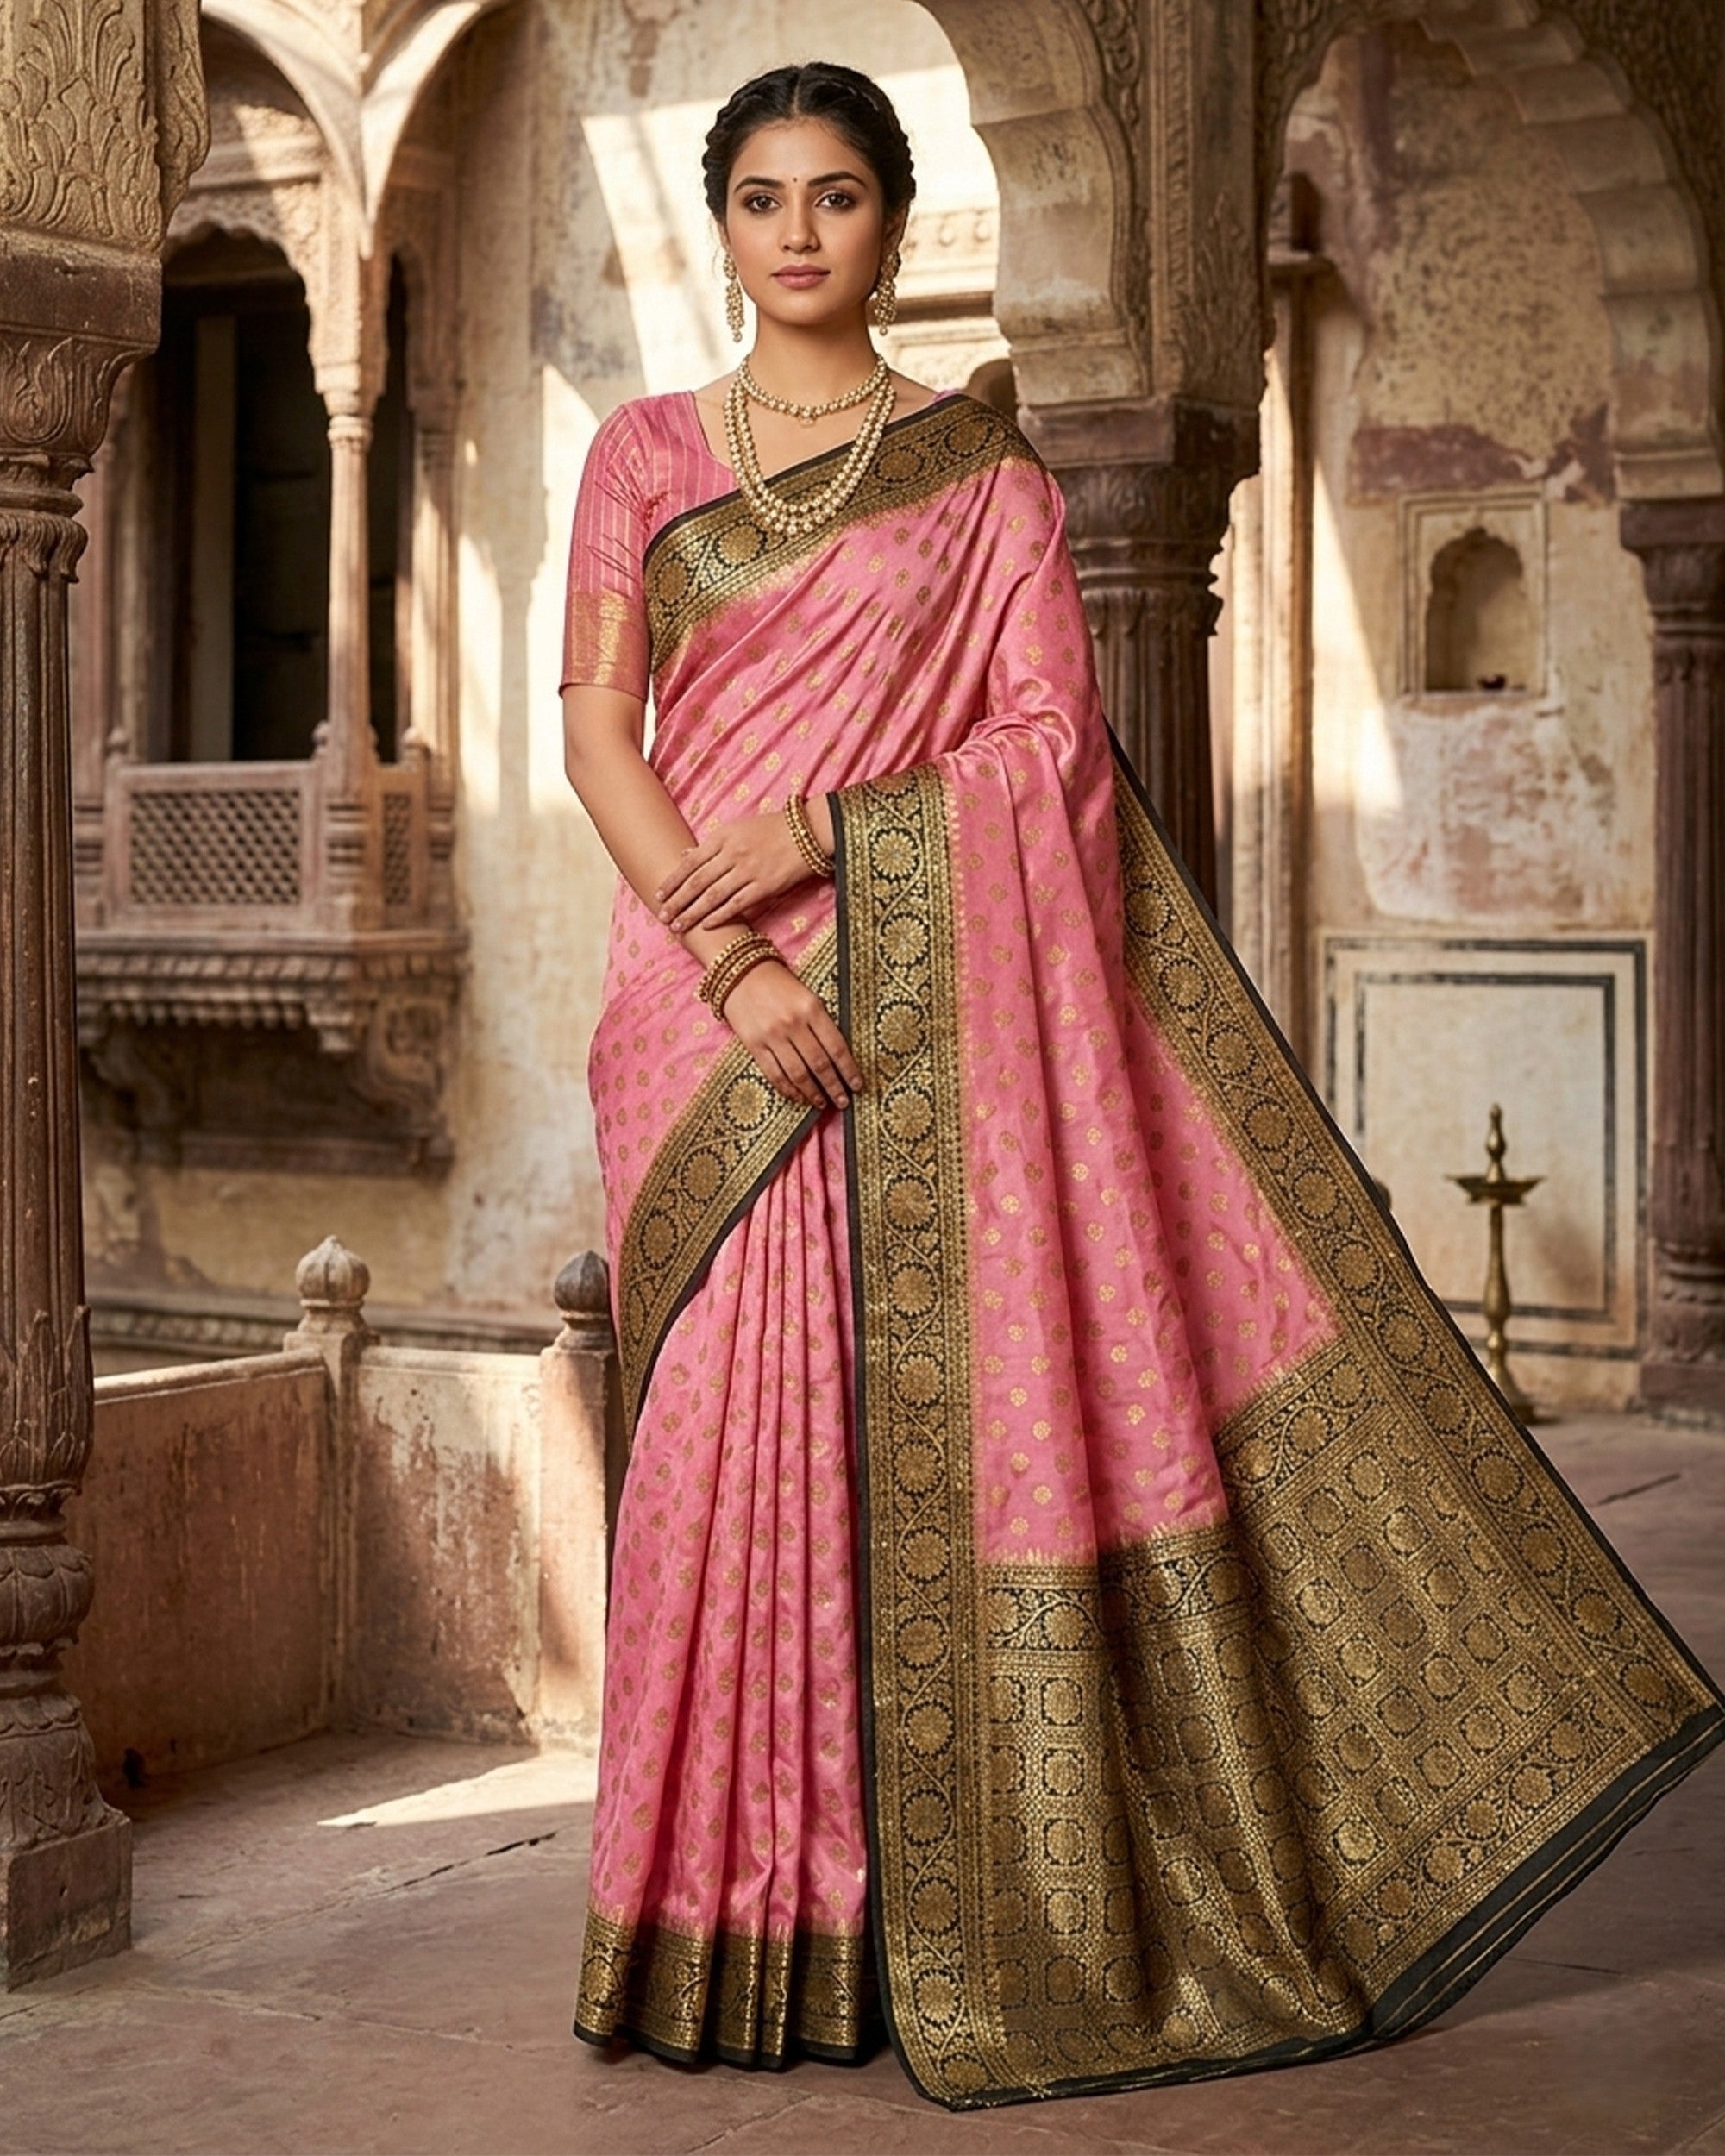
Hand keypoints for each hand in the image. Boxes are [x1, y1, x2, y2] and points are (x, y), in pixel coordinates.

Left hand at [656, 810, 811, 932]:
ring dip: (692, 913)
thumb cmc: (773, 829)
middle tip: (662, 917)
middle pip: (697, 882)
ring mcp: (749, 871)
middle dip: (677, 901)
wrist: (809, 831)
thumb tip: (684, 855)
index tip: (659, 895)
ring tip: (678, 926)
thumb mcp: (739, 828)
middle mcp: (733, 853)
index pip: (690, 862)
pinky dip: (720, 916)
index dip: (673, 881)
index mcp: (724, 836)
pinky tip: (706, 925)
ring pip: (713, 896)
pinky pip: (737, 904)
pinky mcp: (766, 886)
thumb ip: (712, 844)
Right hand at [721, 961, 862, 1110]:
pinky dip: (788, 1089)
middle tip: (843, 1101)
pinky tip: (798, 1096)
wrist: (741, 974)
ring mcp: (772, 1036)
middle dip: (834, 1087)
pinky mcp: (754, 1044)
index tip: (857, 1085)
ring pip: (798, 1074)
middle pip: (819, 1064)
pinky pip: (775, 1074)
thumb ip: (821, 1023)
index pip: (837, 1047)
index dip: (849, 1070)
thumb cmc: (780, 985)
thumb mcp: (808, 996)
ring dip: (812, 1093)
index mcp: (812, 1008)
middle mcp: (793, 1023)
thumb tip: (837, 1058)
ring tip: (822, 1103)